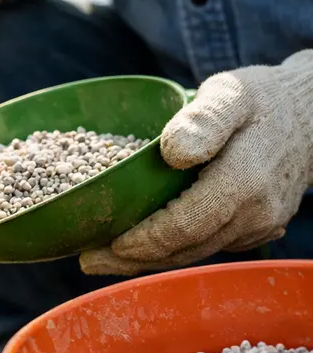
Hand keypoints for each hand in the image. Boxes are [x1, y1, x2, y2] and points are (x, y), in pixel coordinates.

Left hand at [81, 50, 312, 275]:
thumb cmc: (263, 98)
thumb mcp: (232, 92)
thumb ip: (204, 118)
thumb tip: (174, 151)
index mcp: (245, 180)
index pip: (185, 226)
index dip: (143, 241)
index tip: (105, 245)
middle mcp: (256, 212)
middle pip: (186, 249)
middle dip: (134, 259)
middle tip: (89, 260)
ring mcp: (261, 225)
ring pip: (196, 254)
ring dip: (150, 260)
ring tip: (105, 259)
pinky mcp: (259, 229)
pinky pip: (210, 246)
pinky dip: (174, 250)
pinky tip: (143, 244)